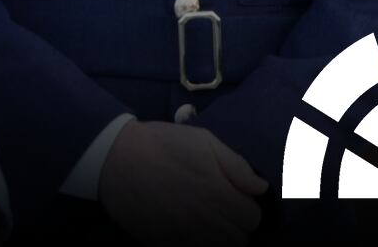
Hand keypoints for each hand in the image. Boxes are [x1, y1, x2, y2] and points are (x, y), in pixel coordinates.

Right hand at [99, 120, 267, 246]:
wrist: (117, 160)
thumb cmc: (163, 145)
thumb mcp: (204, 141)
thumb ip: (237, 166)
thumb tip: (260, 187)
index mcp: (220, 196)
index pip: (254, 218)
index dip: (247, 205)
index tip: (235, 194)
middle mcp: (207, 223)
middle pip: (240, 240)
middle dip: (235, 224)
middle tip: (220, 206)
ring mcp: (185, 238)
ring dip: (218, 236)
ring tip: (205, 217)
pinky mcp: (165, 245)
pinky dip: (196, 242)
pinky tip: (186, 225)